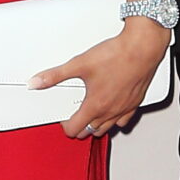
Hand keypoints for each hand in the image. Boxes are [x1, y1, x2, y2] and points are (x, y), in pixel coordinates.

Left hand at [32, 17, 168, 138]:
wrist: (142, 48)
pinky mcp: (135, 103)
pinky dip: (115, 120)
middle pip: (90, 131)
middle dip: (79, 126)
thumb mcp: (80, 63)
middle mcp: (110, 111)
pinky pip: (124, 121)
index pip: (75, 129)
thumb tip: (37, 82)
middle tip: (74, 116)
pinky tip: (112, 110)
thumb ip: (55, 75)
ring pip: (107, 128)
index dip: (65, 125)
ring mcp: (124, 109)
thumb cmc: (117, 55)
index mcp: (95, 105)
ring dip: (96, 125)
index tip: (64, 117)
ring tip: (90, 114)